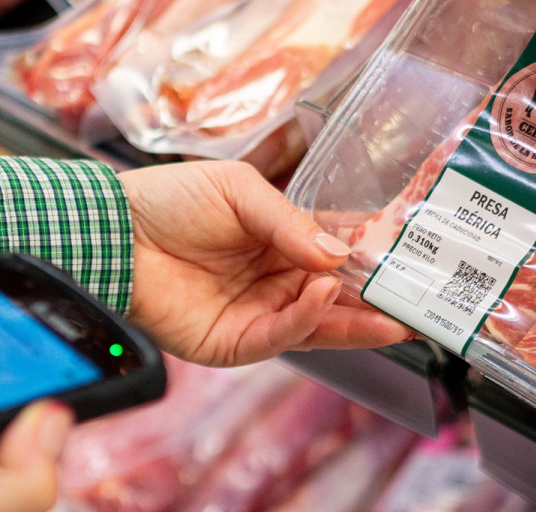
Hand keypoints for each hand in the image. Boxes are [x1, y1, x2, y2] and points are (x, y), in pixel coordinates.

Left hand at [118, 160, 412, 366]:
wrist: (115, 233)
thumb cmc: (171, 202)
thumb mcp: (241, 191)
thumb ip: (292, 223)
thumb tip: (341, 254)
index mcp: (282, 242)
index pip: (339, 253)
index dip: (374, 257)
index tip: (412, 259)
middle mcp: (276, 281)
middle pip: (339, 297)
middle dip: (379, 302)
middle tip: (421, 304)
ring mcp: (258, 314)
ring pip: (320, 324)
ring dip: (357, 321)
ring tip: (393, 314)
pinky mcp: (234, 343)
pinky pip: (281, 336)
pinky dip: (308, 319)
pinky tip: (325, 295)